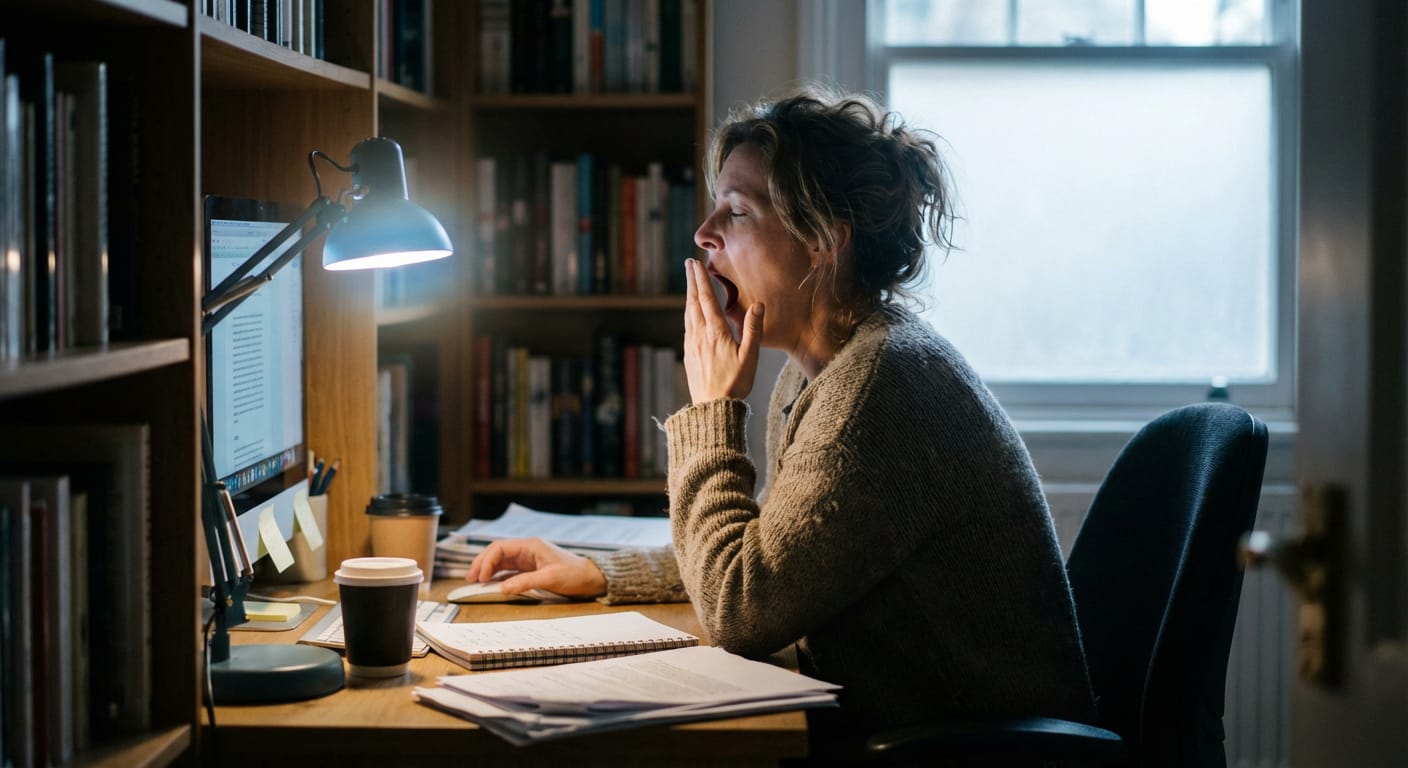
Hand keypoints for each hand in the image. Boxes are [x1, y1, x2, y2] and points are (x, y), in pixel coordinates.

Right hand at [466, 537, 607, 598]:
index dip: (487, 561)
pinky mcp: (530, 569)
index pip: (500, 548)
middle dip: (482, 564)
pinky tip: (490, 585)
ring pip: (501, 561)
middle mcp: (526, 550)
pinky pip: (508, 570)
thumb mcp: (550, 578)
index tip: (480, 577)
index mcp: (530, 546)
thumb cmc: (574, 574)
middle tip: (469, 579)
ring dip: (487, 570)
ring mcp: (527, 559)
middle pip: (497, 553)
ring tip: (475, 582)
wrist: (590, 578)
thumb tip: (502, 588)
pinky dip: (497, 576)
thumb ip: (525, 582)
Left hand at [683, 258, 762, 402]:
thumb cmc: (735, 384)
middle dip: (692, 281)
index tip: (696, 263)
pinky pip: (687, 327)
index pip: (706, 299)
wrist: (713, 408)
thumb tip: (759, 304)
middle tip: (688, 264)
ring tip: (690, 283)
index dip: (701, 279)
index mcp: (716, 332)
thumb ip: (753, 329)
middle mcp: (700, 335)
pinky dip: (688, 313)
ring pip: (688, 313)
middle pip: (693, 302)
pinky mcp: (689, 354)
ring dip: (688, 295)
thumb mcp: (750, 357)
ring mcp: (692, 345)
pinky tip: (690, 313)